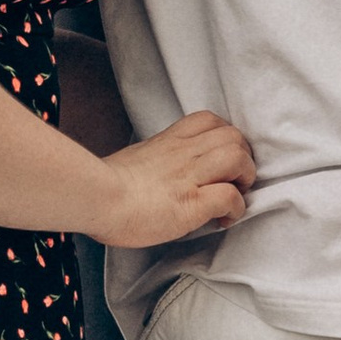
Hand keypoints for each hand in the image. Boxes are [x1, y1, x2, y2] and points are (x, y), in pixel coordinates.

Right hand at [92, 112, 255, 250]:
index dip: (225, 138)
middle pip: (233, 136)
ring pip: (237, 158)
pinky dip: (236, 208)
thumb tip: (164, 175)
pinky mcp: (192, 202)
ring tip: (234, 196)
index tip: (222, 159)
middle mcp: (183, 153)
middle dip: (243, 157)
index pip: (209, 121)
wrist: (95, 199)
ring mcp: (189, 176)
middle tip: (234, 180)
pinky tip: (224, 219)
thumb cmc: (104, 187)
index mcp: (168, 142)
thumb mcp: (134, 160)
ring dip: (245, 178)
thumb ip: (155, 161)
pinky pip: (230, 196)